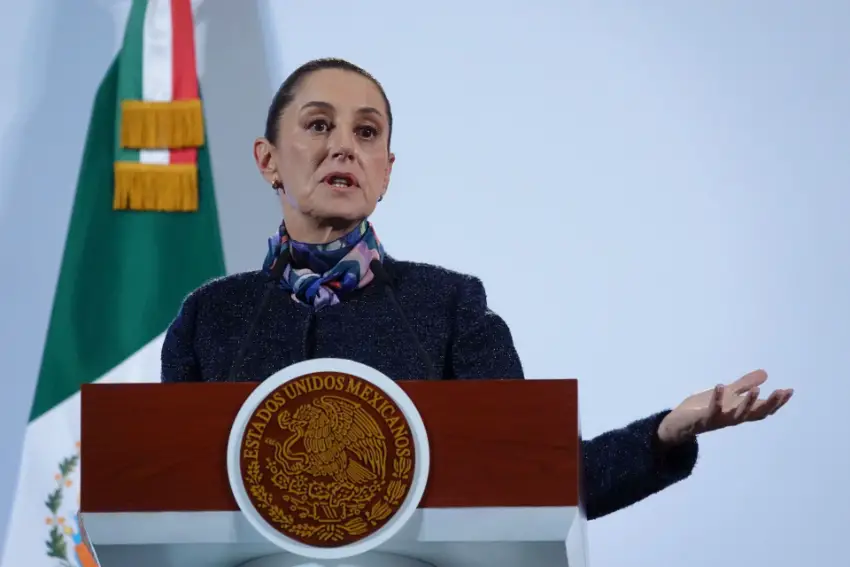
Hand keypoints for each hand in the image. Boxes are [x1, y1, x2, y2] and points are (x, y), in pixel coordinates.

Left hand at [657, 370, 792, 445]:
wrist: (678, 424)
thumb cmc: (702, 409)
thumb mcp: (726, 394)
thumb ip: (744, 385)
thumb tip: (765, 374)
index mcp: (739, 412)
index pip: (763, 409)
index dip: (777, 402)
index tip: (790, 390)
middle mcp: (732, 418)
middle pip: (756, 414)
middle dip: (770, 403)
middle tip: (781, 392)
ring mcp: (719, 420)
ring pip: (738, 415)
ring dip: (748, 403)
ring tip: (757, 389)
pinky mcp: (702, 420)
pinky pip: (711, 411)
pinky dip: (716, 400)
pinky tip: (720, 386)